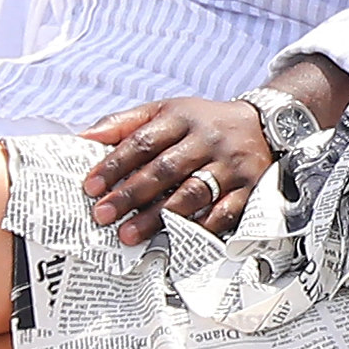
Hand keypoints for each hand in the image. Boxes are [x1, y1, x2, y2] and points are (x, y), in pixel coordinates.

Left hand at [78, 97, 272, 245]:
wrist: (265, 123)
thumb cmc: (203, 122)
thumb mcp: (166, 111)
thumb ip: (124, 123)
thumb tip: (83, 137)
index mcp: (182, 118)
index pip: (144, 141)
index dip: (116, 164)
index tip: (92, 187)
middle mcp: (208, 140)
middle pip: (166, 168)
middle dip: (131, 194)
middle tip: (104, 215)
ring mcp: (231, 164)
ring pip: (192, 192)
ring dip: (159, 215)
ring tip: (130, 233)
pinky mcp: (250, 186)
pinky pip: (224, 211)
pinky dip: (200, 226)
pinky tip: (177, 237)